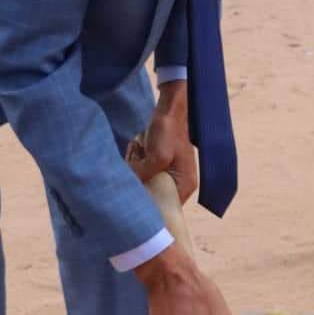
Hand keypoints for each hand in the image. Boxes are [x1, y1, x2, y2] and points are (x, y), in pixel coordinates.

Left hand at [126, 80, 196, 204]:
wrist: (168, 108)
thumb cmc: (168, 131)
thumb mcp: (157, 157)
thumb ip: (144, 175)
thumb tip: (128, 185)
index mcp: (184, 185)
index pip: (165, 206)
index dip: (149, 202)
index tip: (137, 191)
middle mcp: (179, 182)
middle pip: (152, 193)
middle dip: (141, 179)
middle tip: (139, 160)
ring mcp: (168, 172)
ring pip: (144, 180)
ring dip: (137, 166)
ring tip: (141, 148)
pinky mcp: (159, 162)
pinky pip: (142, 168)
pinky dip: (137, 159)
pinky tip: (139, 146)